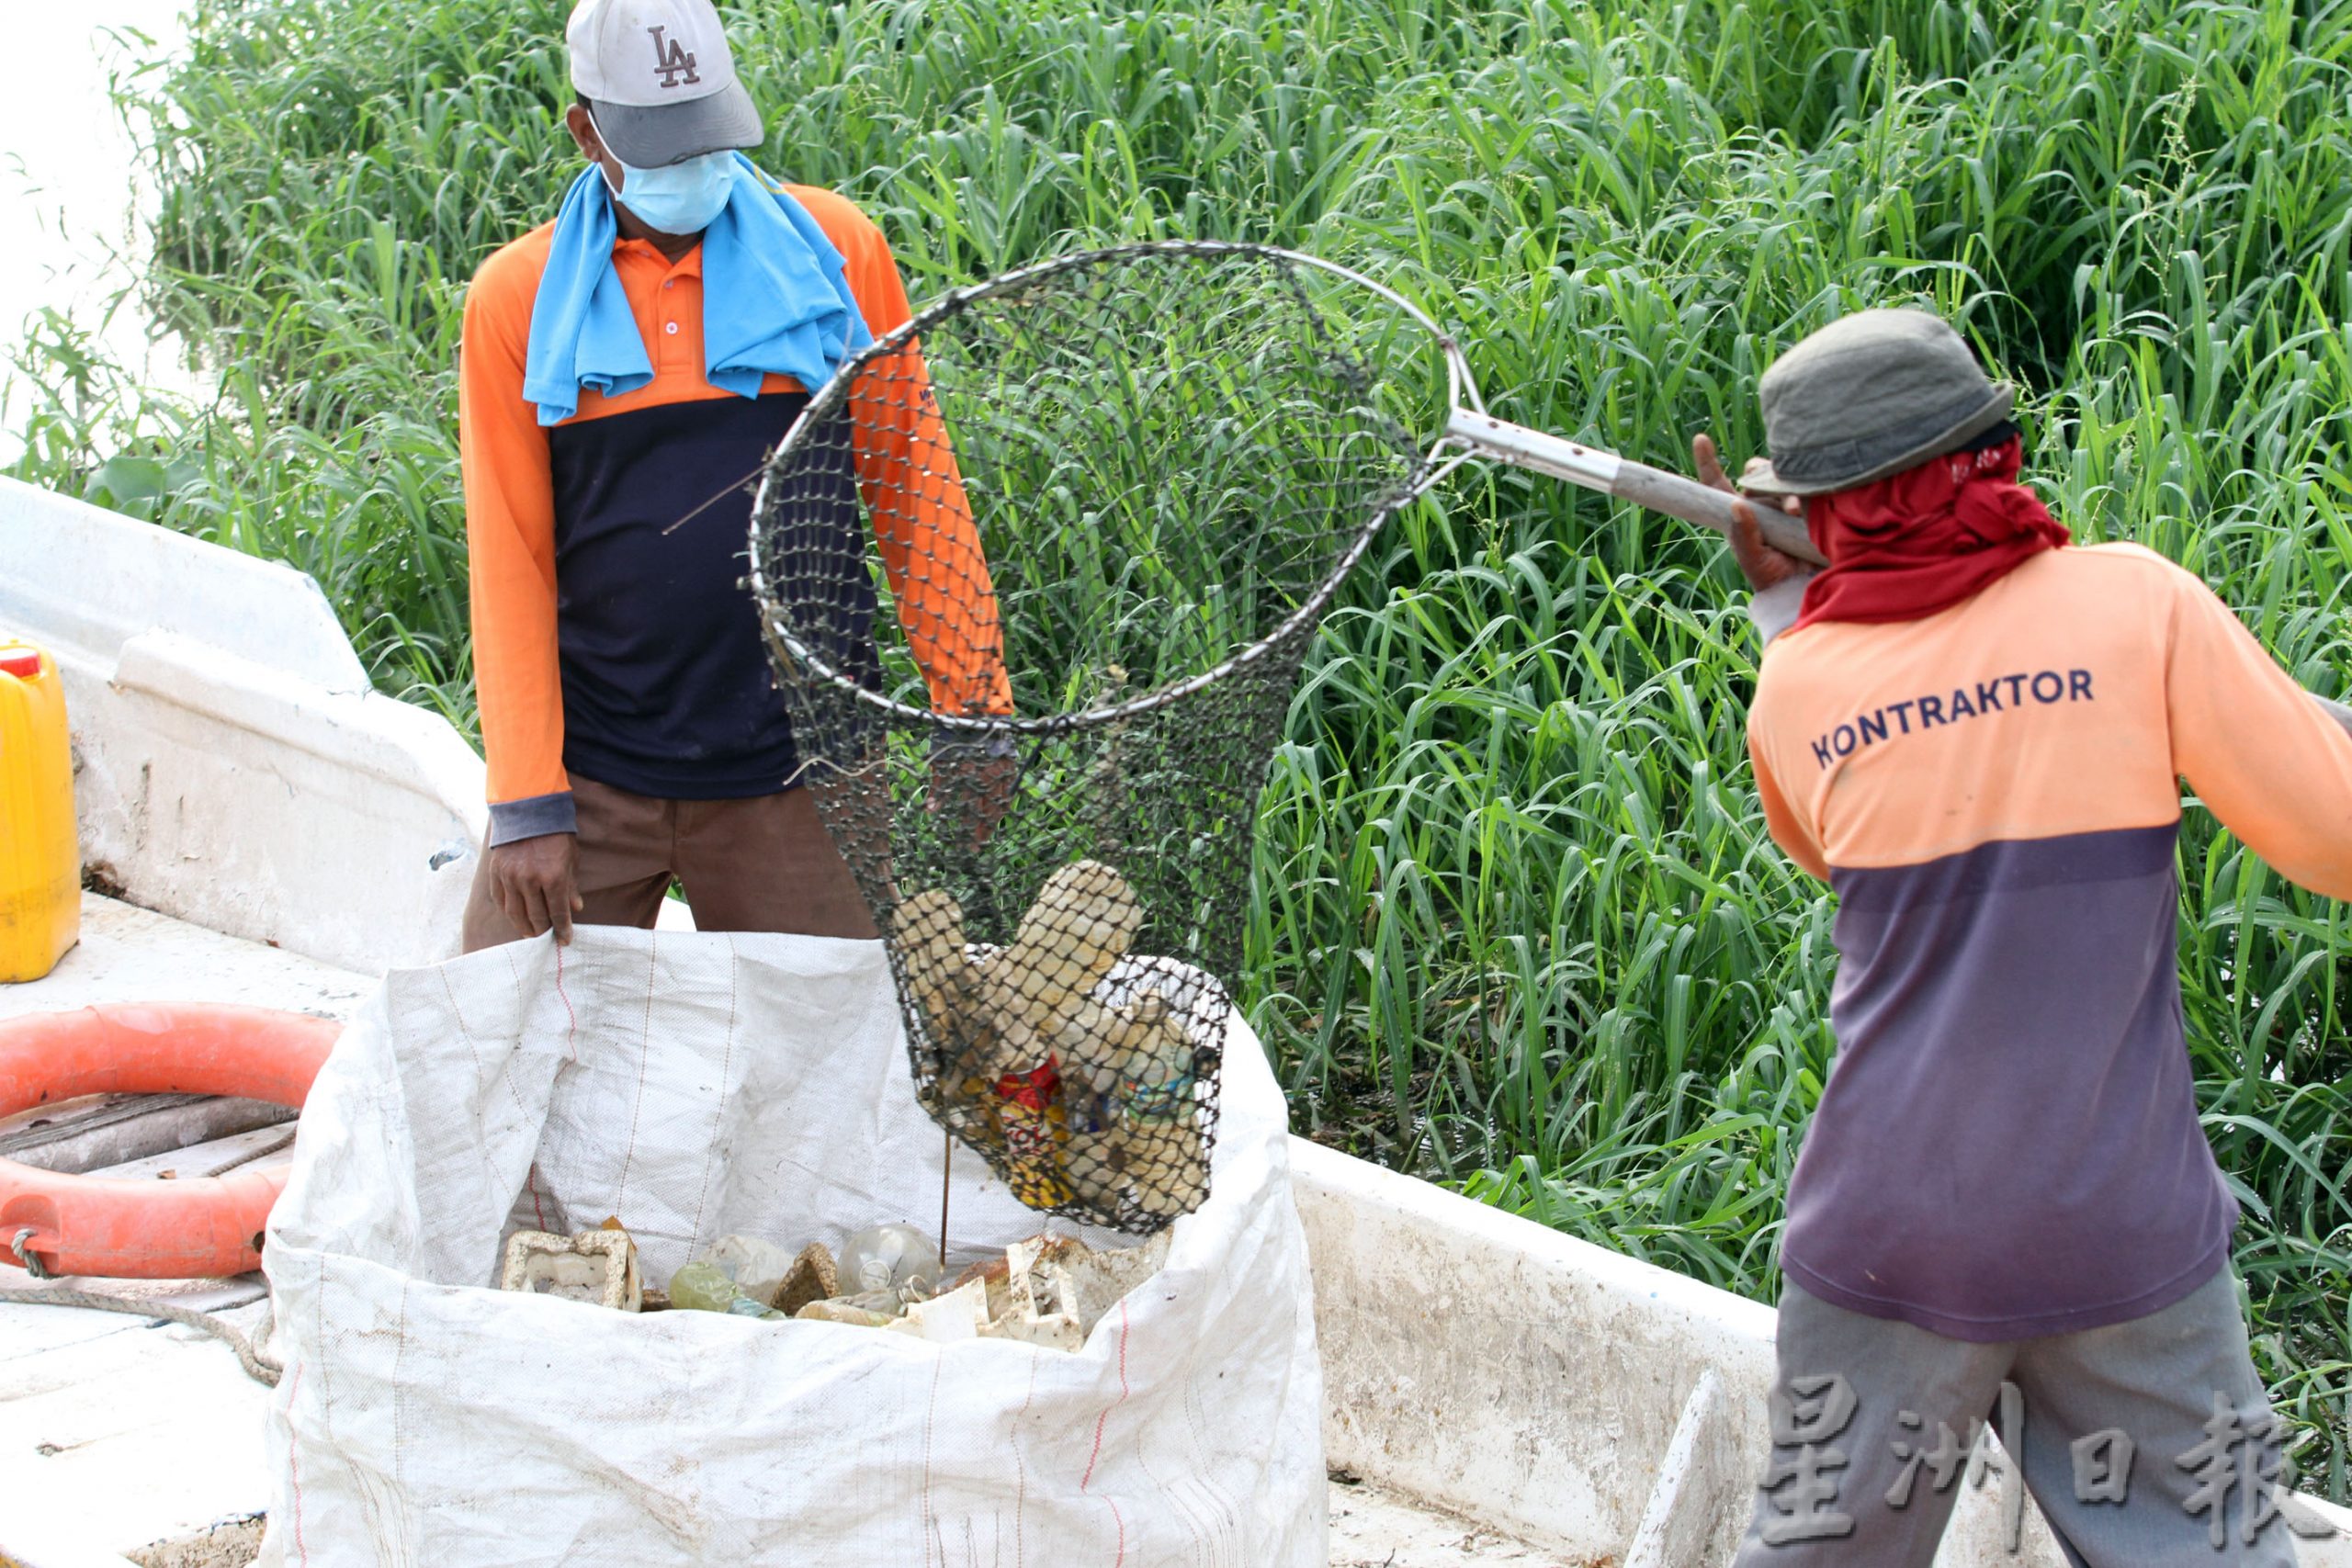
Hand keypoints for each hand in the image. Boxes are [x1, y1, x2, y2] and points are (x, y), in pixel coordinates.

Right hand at [487, 832, 582, 943]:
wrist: (528, 811)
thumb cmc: (555, 835)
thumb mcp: (571, 859)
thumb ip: (571, 886)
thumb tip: (576, 909)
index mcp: (552, 877)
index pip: (557, 913)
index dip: (562, 929)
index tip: (565, 940)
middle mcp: (529, 880)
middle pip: (535, 917)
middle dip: (543, 931)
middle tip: (547, 938)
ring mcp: (509, 877)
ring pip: (515, 913)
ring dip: (524, 927)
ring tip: (531, 933)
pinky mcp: (495, 873)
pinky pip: (500, 900)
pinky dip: (508, 912)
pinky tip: (515, 917)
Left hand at [930, 743, 1017, 847]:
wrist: (974, 714)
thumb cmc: (951, 738)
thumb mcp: (939, 764)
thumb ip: (937, 789)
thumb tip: (930, 812)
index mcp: (970, 779)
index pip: (971, 812)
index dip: (969, 831)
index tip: (966, 846)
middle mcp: (988, 778)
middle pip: (987, 812)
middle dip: (981, 831)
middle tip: (976, 846)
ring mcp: (1000, 772)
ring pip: (1000, 803)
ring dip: (993, 820)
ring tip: (988, 833)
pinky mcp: (1008, 765)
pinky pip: (1008, 790)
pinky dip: (1003, 803)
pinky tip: (999, 812)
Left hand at [1692, 432, 1808, 592]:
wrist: (1804, 586)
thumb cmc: (1772, 576)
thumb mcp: (1753, 559)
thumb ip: (1743, 535)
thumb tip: (1737, 504)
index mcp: (1738, 514)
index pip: (1717, 484)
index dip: (1708, 462)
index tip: (1701, 440)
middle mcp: (1759, 503)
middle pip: (1754, 472)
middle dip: (1762, 479)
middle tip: (1781, 505)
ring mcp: (1782, 500)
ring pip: (1780, 476)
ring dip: (1786, 489)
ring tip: (1794, 512)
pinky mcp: (1806, 501)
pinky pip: (1804, 482)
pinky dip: (1806, 489)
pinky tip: (1807, 507)